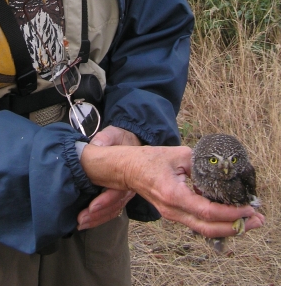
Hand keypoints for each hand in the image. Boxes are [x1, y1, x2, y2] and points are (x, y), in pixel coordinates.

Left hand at [77, 126, 139, 229]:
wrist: (130, 142)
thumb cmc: (120, 138)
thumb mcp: (113, 134)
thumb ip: (104, 139)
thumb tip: (96, 145)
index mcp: (128, 170)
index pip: (118, 190)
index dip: (106, 200)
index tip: (92, 207)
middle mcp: (128, 185)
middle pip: (115, 205)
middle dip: (98, 215)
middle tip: (81, 220)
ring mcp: (124, 192)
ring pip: (113, 210)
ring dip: (97, 219)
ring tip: (81, 224)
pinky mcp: (118, 195)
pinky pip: (111, 210)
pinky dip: (99, 218)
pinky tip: (87, 223)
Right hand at [80, 144, 264, 238]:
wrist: (128, 169)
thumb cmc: (150, 160)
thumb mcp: (178, 154)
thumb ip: (200, 163)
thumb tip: (221, 171)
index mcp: (173, 194)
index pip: (207, 211)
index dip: (230, 212)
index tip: (247, 207)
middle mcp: (173, 210)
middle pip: (209, 228)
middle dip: (236, 226)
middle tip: (257, 219)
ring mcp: (173, 216)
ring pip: (205, 230)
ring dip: (229, 227)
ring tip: (249, 221)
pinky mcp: (174, 215)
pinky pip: (199, 225)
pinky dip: (217, 223)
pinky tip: (231, 217)